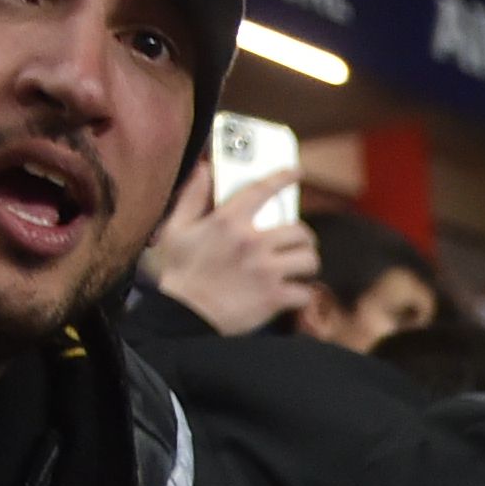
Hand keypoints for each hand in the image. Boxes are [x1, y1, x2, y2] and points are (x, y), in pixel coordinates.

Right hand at [139, 158, 318, 337]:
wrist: (181, 316)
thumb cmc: (177, 274)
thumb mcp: (175, 230)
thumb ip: (191, 197)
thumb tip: (202, 169)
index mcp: (228, 222)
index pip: (263, 190)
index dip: (283, 177)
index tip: (297, 172)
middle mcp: (252, 242)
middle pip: (299, 230)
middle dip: (303, 237)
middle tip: (298, 243)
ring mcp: (266, 270)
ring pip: (308, 259)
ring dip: (307, 263)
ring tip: (300, 267)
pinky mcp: (274, 297)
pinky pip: (305, 292)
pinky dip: (303, 294)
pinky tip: (294, 294)